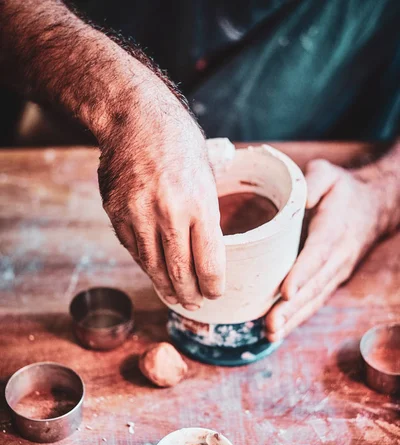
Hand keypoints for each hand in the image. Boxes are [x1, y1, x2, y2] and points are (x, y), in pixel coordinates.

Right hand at [98, 81, 224, 310]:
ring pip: (153, 266)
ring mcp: (139, 215)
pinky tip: (155, 272)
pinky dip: (146, 265)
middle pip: (181, 272)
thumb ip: (209, 209)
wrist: (133, 116)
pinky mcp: (116, 213)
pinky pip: (134, 249)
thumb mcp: (207, 171)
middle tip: (196, 305)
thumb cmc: (178, 141)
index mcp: (200, 204)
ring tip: (175, 298)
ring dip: (166, 287)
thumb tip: (213, 240)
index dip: (213, 285)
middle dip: (191, 294)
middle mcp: (169, 214)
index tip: (216, 294)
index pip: (209, 262)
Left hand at [265, 158, 394, 341]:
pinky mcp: (332, 279)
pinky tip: (279, 330)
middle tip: (270, 325)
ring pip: (315, 299)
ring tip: (271, 333)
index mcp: (334, 230)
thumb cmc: (343, 190)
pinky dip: (299, 317)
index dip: (302, 275)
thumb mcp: (328, 174)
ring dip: (293, 319)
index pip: (317, 255)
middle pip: (314, 286)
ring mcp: (336, 271)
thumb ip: (314, 180)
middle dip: (292, 308)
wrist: (374, 206)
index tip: (286, 292)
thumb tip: (301, 198)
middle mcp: (337, 257)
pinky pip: (316, 301)